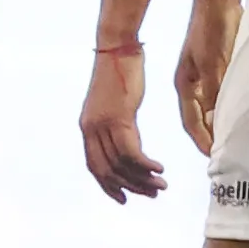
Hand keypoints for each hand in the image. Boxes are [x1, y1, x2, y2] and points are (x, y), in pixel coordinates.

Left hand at [81, 47, 165, 202]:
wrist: (118, 49)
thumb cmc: (120, 73)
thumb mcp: (116, 105)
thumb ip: (118, 126)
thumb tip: (130, 144)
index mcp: (87, 128)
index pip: (94, 167)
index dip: (108, 186)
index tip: (124, 198)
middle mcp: (90, 129)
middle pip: (108, 170)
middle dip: (130, 187)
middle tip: (151, 194)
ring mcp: (102, 124)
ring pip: (121, 164)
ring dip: (142, 179)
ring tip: (160, 186)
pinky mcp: (118, 118)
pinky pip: (131, 152)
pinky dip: (145, 165)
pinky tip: (159, 169)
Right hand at [174, 4, 235, 156]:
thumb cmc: (211, 29)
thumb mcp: (213, 64)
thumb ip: (214, 94)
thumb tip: (216, 123)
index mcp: (185, 85)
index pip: (192, 123)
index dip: (203, 141)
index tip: (217, 158)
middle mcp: (195, 84)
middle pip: (204, 118)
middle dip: (215, 136)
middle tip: (232, 154)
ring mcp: (209, 75)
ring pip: (218, 107)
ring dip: (227, 121)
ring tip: (243, 138)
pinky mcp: (224, 67)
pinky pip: (231, 93)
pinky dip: (238, 105)